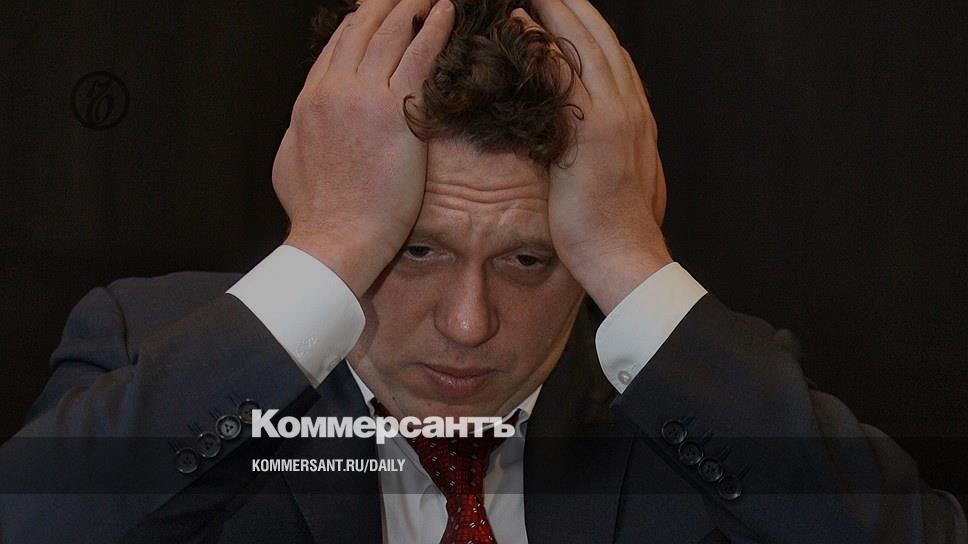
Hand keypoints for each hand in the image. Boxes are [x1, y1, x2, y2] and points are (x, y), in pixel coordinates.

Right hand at [273, 0, 455, 296]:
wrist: (335, 237)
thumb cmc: (316, 214)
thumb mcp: (291, 164)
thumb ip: (300, 133)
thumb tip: (303, 123)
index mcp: (308, 101)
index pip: (335, 48)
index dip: (357, 25)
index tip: (373, 14)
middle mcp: (332, 89)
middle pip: (360, 29)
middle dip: (384, 5)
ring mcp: (363, 95)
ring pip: (389, 32)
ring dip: (411, 6)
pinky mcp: (395, 109)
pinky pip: (419, 55)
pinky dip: (434, 28)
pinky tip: (447, 12)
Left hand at [525, 0, 672, 313]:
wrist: (624, 256)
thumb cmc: (613, 227)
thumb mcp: (616, 178)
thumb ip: (605, 148)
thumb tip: (586, 140)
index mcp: (636, 114)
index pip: (611, 54)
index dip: (586, 25)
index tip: (563, 5)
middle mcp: (630, 105)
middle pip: (600, 36)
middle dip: (570, 3)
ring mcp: (615, 113)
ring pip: (585, 42)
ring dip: (556, 8)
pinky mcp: (593, 129)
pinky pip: (564, 72)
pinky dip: (543, 43)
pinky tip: (521, 23)